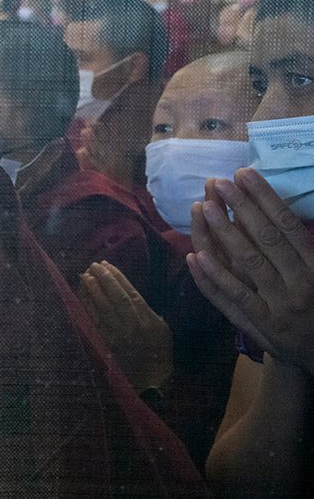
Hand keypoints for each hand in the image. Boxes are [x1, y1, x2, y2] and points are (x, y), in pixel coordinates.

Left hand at [79, 261, 173, 392]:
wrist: (149, 379)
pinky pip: (94, 320)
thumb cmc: (159, 353)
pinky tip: (81, 295)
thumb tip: (131, 294)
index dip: (118, 278)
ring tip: (85, 275)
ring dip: (92, 290)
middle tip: (94, 265)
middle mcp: (132, 325)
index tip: (108, 265)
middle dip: (103, 279)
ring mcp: (117, 334)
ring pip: (102, 307)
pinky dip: (86, 305)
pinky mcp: (105, 342)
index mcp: (149, 320)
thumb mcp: (162, 330)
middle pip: (115, 297)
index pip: (131, 293)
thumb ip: (148, 312)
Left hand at [188, 169, 313, 373]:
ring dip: (224, 233)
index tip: (245, 175)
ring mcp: (279, 304)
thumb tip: (281, 211)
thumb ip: (305, 245)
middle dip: (242, 207)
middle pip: (266, 238)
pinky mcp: (261, 323)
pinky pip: (233, 296)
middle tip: (220, 182)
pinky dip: (213, 276)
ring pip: (247, 263)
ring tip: (205, 207)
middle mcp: (300, 282)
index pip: (288, 224)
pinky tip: (196, 256)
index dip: (265, 198)